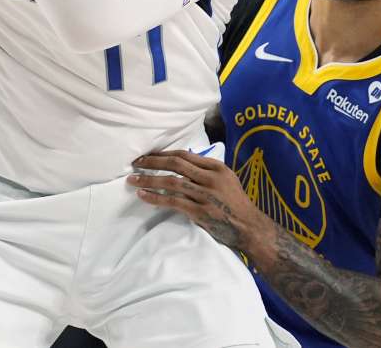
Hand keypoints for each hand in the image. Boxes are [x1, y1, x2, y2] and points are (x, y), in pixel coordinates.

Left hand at [128, 150, 271, 250]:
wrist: (248, 226)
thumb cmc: (236, 204)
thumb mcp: (226, 180)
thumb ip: (207, 171)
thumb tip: (183, 163)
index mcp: (217, 168)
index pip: (185, 155)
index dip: (164, 154)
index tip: (149, 155)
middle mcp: (210, 178)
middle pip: (176, 164)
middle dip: (153, 162)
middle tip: (136, 162)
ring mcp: (205, 195)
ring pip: (171, 182)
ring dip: (148, 180)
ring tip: (132, 179)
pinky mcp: (199, 211)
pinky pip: (172, 202)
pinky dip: (155, 198)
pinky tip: (143, 196)